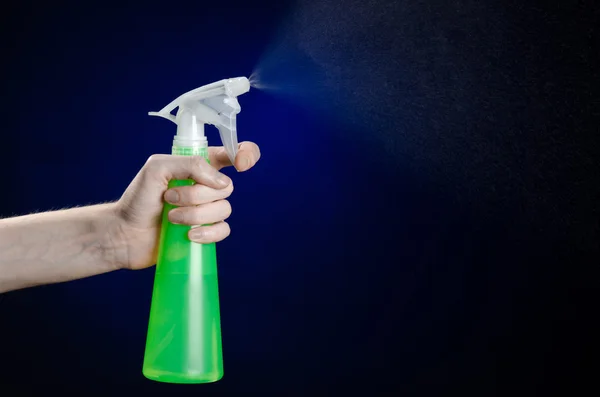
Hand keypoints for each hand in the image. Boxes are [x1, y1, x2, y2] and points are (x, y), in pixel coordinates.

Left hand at [112, 142, 260, 269]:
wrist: (125, 234)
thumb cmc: (138, 198)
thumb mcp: (157, 168)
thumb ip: (189, 164)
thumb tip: (218, 181)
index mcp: (198, 166)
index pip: (231, 154)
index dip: (246, 154)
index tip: (241, 164)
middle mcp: (206, 187)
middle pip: (227, 186)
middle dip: (198, 194)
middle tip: (170, 197)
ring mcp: (207, 210)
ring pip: (224, 209)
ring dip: (195, 214)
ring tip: (171, 218)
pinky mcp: (206, 232)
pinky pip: (223, 230)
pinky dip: (207, 232)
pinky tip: (190, 235)